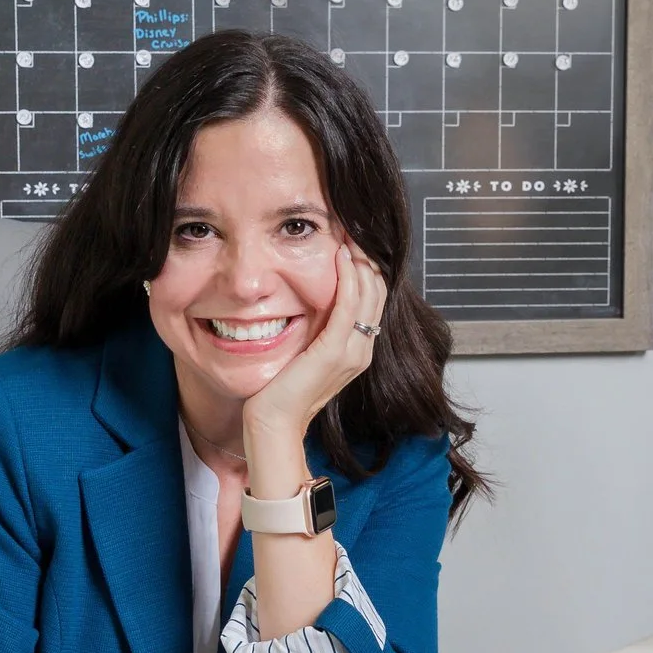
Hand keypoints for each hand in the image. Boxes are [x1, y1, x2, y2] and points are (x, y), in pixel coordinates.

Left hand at [240, 243, 388, 449]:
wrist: (274, 422)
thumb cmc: (282, 389)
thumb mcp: (306, 351)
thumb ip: (317, 328)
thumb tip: (313, 300)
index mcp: (358, 349)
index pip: (374, 298)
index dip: (366, 267)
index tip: (351, 242)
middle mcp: (362, 349)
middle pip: (378, 291)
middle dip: (366, 257)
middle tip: (351, 230)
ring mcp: (352, 351)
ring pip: (369, 293)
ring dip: (359, 261)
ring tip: (347, 236)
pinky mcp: (335, 351)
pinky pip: (349, 306)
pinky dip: (348, 278)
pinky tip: (340, 258)